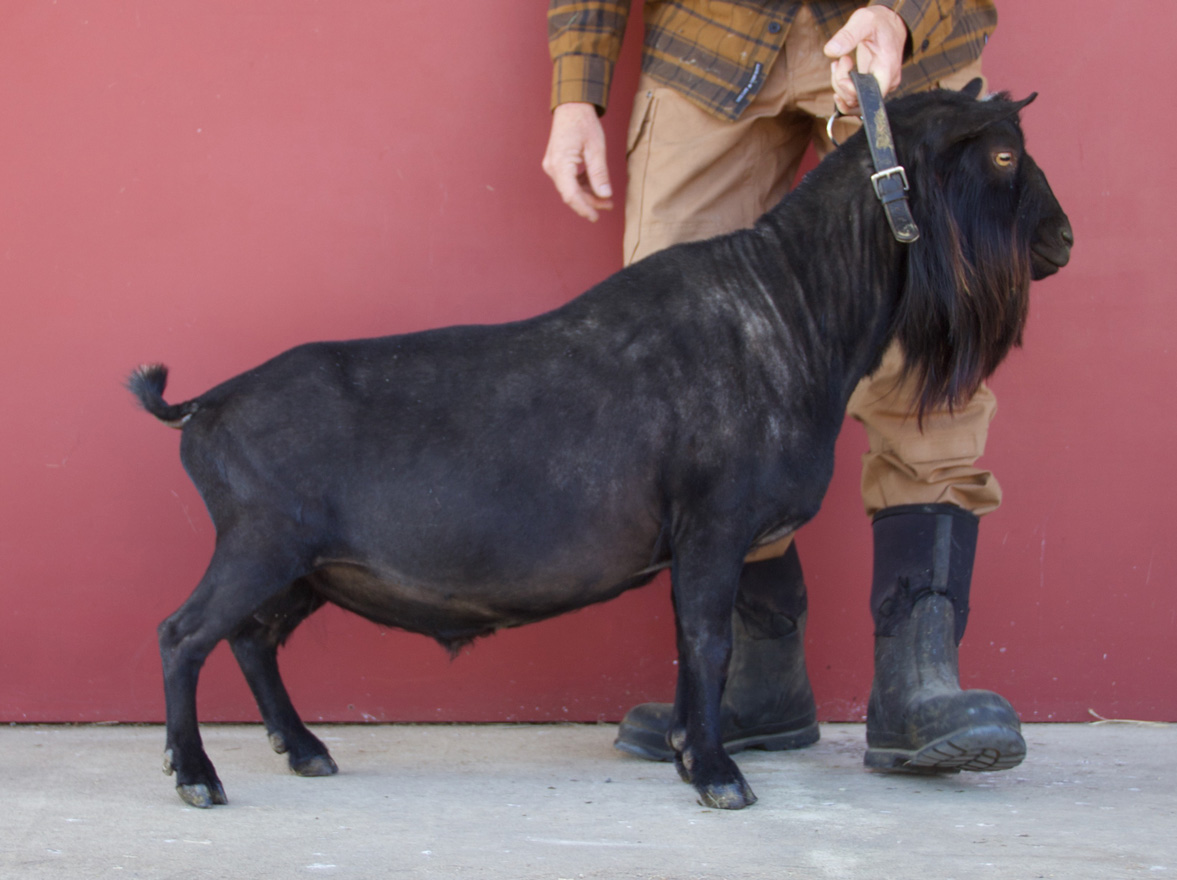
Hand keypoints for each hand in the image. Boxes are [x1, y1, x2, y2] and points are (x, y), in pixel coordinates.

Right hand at [541, 102, 613, 221]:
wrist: (571, 106)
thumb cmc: (583, 123)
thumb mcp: (596, 148)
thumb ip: (599, 173)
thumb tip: (605, 195)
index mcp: (560, 164)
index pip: (571, 195)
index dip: (584, 208)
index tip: (596, 217)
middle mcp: (552, 167)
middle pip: (571, 194)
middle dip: (589, 202)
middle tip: (609, 205)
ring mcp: (552, 166)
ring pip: (569, 189)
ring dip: (587, 194)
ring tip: (605, 197)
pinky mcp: (556, 163)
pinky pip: (568, 181)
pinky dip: (581, 185)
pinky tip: (594, 184)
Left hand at [823, 6, 907, 114]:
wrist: (890, 24)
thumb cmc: (880, 22)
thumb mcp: (864, 21)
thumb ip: (848, 35)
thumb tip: (830, 51)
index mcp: (887, 69)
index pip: (867, 94)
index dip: (849, 88)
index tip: (844, 61)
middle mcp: (886, 82)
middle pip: (857, 99)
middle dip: (840, 82)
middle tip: (841, 59)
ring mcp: (878, 86)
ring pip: (853, 100)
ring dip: (839, 84)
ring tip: (838, 63)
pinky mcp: (870, 86)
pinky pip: (853, 97)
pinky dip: (842, 87)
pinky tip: (837, 73)